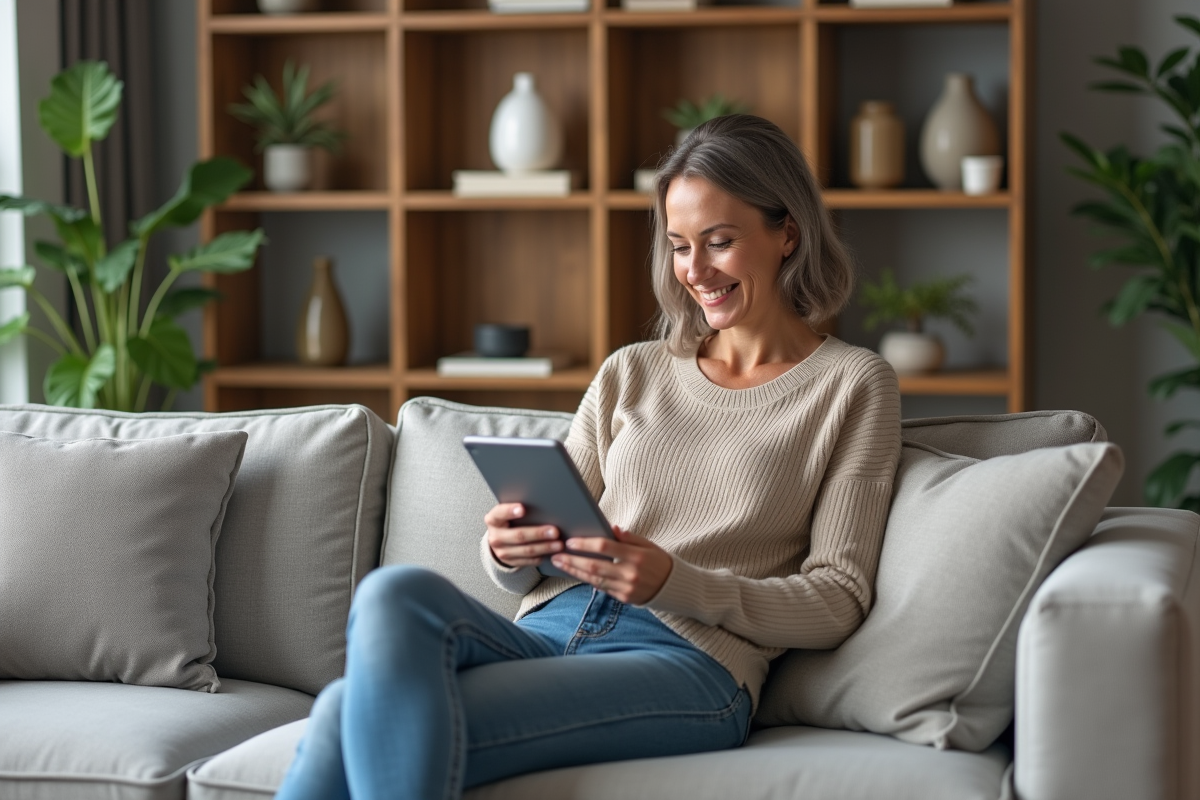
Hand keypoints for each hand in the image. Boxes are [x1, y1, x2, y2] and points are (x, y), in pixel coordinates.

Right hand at [485, 503, 562, 567]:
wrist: (499, 539)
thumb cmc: (508, 520)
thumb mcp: (507, 513)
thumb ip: (518, 509)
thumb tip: (541, 503)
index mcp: (493, 520)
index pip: (500, 513)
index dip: (510, 511)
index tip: (523, 509)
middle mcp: (495, 537)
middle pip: (518, 535)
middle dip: (538, 533)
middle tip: (554, 531)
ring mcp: (502, 551)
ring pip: (526, 550)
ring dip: (545, 547)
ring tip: (558, 544)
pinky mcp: (510, 562)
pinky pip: (528, 561)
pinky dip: (542, 556)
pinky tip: (552, 553)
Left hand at [551, 526, 672, 605]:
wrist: (675, 587)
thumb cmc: (660, 561)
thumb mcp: (648, 544)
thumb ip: (629, 537)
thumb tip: (610, 528)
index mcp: (637, 556)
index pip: (605, 547)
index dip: (586, 544)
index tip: (570, 541)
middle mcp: (630, 573)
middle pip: (595, 566)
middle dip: (572, 560)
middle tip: (556, 554)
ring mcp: (627, 588)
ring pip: (594, 579)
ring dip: (575, 572)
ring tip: (560, 564)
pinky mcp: (625, 598)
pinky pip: (602, 588)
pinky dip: (588, 580)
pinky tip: (576, 573)